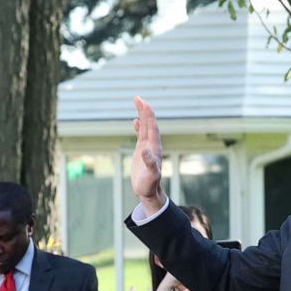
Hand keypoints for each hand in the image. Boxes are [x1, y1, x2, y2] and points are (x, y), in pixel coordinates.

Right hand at [131, 96, 166, 213]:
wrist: (149, 192)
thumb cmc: (150, 185)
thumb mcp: (150, 175)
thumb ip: (150, 164)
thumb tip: (146, 152)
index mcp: (154, 149)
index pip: (152, 128)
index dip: (149, 116)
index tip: (144, 103)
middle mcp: (152, 146)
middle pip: (149, 125)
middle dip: (145, 111)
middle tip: (138, 97)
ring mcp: (147, 148)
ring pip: (145, 128)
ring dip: (142, 116)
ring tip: (138, 103)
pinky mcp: (141, 152)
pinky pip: (141, 136)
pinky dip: (139, 127)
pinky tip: (135, 121)